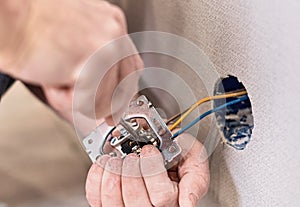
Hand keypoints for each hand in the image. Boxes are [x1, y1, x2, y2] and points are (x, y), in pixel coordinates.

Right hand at [0, 0, 142, 128]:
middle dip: (108, 106)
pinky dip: (63, 99)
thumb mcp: (79, 39)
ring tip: (57, 77)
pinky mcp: (92, 64)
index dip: (125, 92)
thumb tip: (110, 97)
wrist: (8, 19)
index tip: (118, 108)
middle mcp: (114, 32)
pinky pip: (87, 103)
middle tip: (100, 115)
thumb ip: (99, 63)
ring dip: (77, 99)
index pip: (131, 67)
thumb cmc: (34, 28)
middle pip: (125, 87)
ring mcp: (106, 47)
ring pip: (105, 100)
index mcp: (112, 23)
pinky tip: (52, 78)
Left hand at [85, 133, 209, 206]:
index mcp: (173, 200)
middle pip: (137, 202)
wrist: (162, 149)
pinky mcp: (110, 201)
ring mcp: (128, 206)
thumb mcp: (195, 163)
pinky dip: (96, 180)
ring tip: (116, 159)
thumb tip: (188, 203)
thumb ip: (195, 180)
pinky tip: (104, 165)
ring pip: (115, 204)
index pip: (162, 196)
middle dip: (131, 173)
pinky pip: (97, 199)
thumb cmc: (177, 156)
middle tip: (132, 155)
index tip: (150, 150)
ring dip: (112, 177)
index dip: (153, 171)